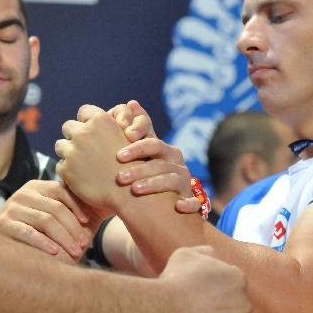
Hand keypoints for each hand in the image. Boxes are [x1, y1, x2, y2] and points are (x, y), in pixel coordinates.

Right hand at [0, 180, 95, 263]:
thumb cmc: (36, 231)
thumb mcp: (55, 217)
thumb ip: (75, 211)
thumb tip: (109, 203)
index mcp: (39, 187)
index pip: (62, 190)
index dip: (78, 205)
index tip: (89, 221)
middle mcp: (25, 193)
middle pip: (56, 207)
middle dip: (73, 227)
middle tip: (84, 244)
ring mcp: (13, 208)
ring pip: (45, 220)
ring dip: (63, 237)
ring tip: (76, 252)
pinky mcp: (3, 224)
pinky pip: (28, 232)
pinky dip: (43, 242)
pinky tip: (55, 252)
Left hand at [56, 105, 135, 217]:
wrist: (130, 193)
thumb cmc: (133, 165)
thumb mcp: (127, 138)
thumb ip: (111, 126)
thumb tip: (108, 113)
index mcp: (100, 120)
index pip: (84, 111)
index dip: (87, 121)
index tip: (91, 131)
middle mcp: (84, 132)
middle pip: (68, 126)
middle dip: (74, 135)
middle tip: (83, 148)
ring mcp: (73, 151)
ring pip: (60, 145)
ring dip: (68, 152)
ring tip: (81, 163)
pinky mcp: (66, 169)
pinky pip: (60, 165)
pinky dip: (68, 170)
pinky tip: (81, 176)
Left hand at [112, 100, 202, 214]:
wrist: (159, 209)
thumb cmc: (144, 177)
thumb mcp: (140, 157)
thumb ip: (134, 132)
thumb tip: (131, 103)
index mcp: (163, 151)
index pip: (152, 142)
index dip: (137, 147)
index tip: (118, 155)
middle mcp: (176, 164)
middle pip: (160, 161)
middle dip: (140, 167)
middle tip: (120, 177)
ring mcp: (185, 183)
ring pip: (172, 179)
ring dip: (153, 184)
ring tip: (135, 190)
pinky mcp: (191, 203)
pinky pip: (194, 202)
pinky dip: (188, 203)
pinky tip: (177, 206)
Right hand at [155, 246, 250, 312]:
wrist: (160, 311)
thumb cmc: (171, 281)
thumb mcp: (187, 254)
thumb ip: (207, 254)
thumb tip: (214, 258)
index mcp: (238, 278)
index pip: (234, 290)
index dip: (215, 297)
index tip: (199, 302)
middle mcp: (245, 302)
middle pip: (236, 312)